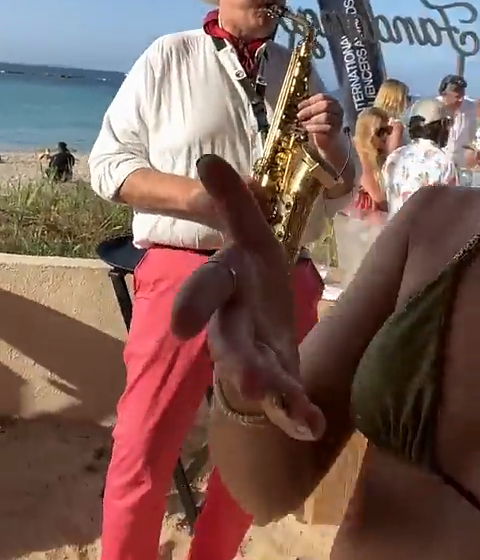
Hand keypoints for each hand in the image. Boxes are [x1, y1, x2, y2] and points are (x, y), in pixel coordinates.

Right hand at [171, 155, 324, 440]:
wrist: (260, 337)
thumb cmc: (255, 283)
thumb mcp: (251, 237)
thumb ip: (233, 202)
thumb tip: (207, 159)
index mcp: (228, 285)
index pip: (209, 288)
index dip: (193, 306)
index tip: (179, 328)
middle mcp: (232, 325)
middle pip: (227, 341)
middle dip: (233, 356)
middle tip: (244, 375)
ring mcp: (255, 358)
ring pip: (253, 374)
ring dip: (264, 387)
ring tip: (276, 397)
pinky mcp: (278, 383)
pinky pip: (286, 402)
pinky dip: (296, 414)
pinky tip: (311, 424)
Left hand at [297, 93, 343, 150]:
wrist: (328, 141)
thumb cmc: (320, 125)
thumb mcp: (315, 114)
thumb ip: (310, 108)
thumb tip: (300, 106)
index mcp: (333, 102)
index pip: (322, 97)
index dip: (309, 101)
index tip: (299, 106)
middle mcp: (338, 109)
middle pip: (325, 105)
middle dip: (310, 110)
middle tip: (299, 115)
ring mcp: (338, 120)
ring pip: (326, 116)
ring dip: (312, 119)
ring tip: (303, 123)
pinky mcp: (336, 131)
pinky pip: (327, 128)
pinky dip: (315, 128)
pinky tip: (308, 129)